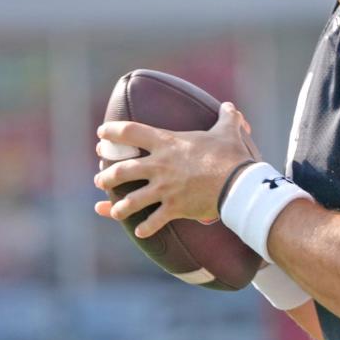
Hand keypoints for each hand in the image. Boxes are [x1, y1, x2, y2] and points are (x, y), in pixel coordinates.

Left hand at [93, 102, 259, 237]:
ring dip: (118, 207)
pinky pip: (153, 221)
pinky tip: (140, 232)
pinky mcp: (174, 208)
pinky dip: (145, 228)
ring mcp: (164, 189)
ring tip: (115, 210)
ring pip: (130, 201)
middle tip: (100, 179)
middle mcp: (159, 166)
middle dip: (107, 175)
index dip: (112, 131)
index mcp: (167, 143)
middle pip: (121, 170)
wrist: (238, 183)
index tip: (101, 133)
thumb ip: (226, 118)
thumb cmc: (231, 155)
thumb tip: (230, 107)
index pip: (130, 132)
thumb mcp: (228, 131)